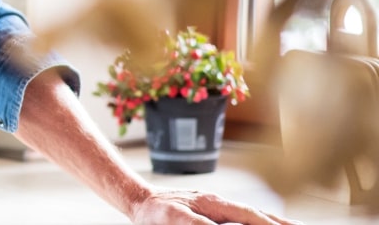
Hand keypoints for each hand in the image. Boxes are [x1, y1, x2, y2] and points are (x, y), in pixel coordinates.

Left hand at [131, 189, 302, 224]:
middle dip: (281, 223)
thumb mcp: (175, 219)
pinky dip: (260, 222)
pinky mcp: (215, 212)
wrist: (140, 201)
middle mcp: (220, 204)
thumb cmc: (155, 212)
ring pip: (254, 216)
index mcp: (214, 203)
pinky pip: (244, 218)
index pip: (250, 216)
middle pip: (258, 215)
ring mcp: (219, 208)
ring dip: (275, 223)